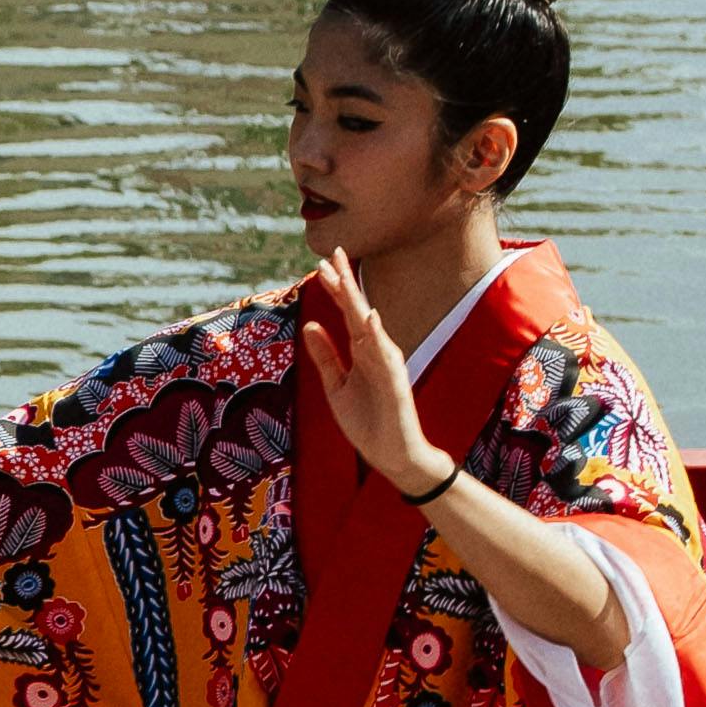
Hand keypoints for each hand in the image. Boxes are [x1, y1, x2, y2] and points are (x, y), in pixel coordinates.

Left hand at [304, 262, 436, 495]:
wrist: (391, 453)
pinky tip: (368, 317)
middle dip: (345, 283)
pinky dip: (376, 336)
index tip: (320, 264)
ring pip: (369, 327)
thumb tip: (311, 325)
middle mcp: (376, 351)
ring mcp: (387, 365)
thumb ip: (326, 356)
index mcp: (361, 352)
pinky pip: (384, 356)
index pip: (346, 313)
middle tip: (332, 253)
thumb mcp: (336, 385)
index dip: (335, 289)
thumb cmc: (367, 420)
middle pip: (358, 310)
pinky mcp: (394, 382)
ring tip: (343, 276)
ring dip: (356, 302)